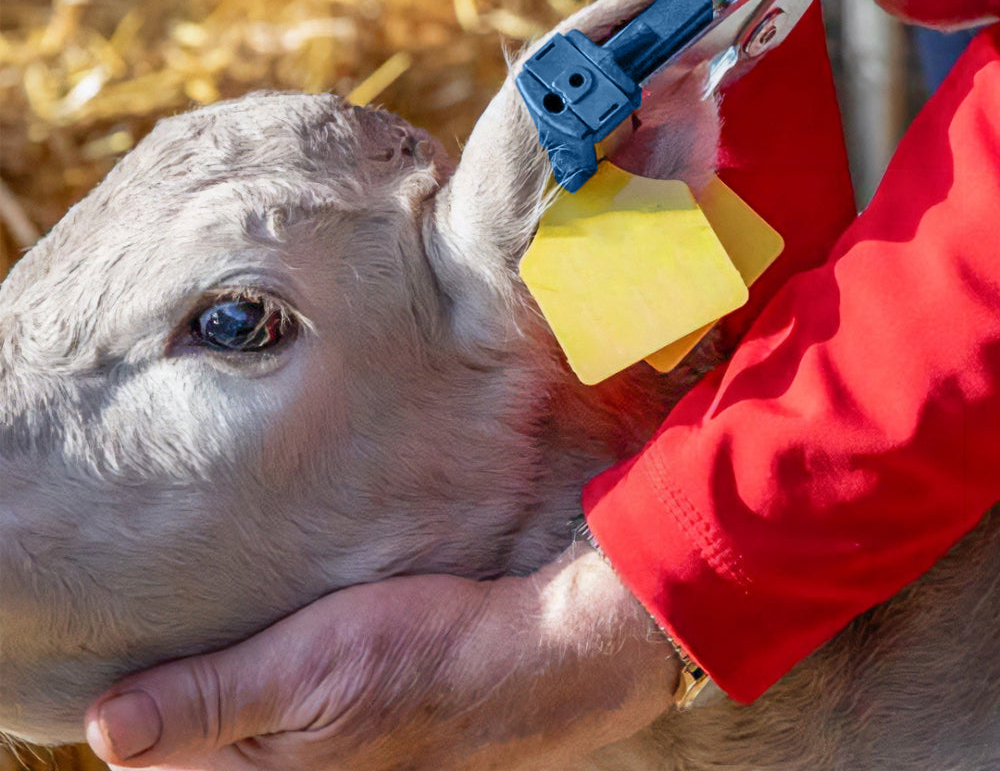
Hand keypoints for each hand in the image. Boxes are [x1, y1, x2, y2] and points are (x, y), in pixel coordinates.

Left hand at [84, 544, 678, 770]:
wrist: (529, 658)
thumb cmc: (422, 659)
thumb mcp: (306, 671)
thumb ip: (208, 702)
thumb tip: (105, 730)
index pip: (162, 752)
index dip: (143, 694)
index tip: (137, 638)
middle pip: (204, 743)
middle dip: (186, 687)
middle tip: (182, 619)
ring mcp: (332, 759)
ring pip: (248, 726)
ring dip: (233, 677)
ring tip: (229, 622)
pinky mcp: (359, 732)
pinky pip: (289, 717)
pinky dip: (275, 678)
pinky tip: (285, 634)